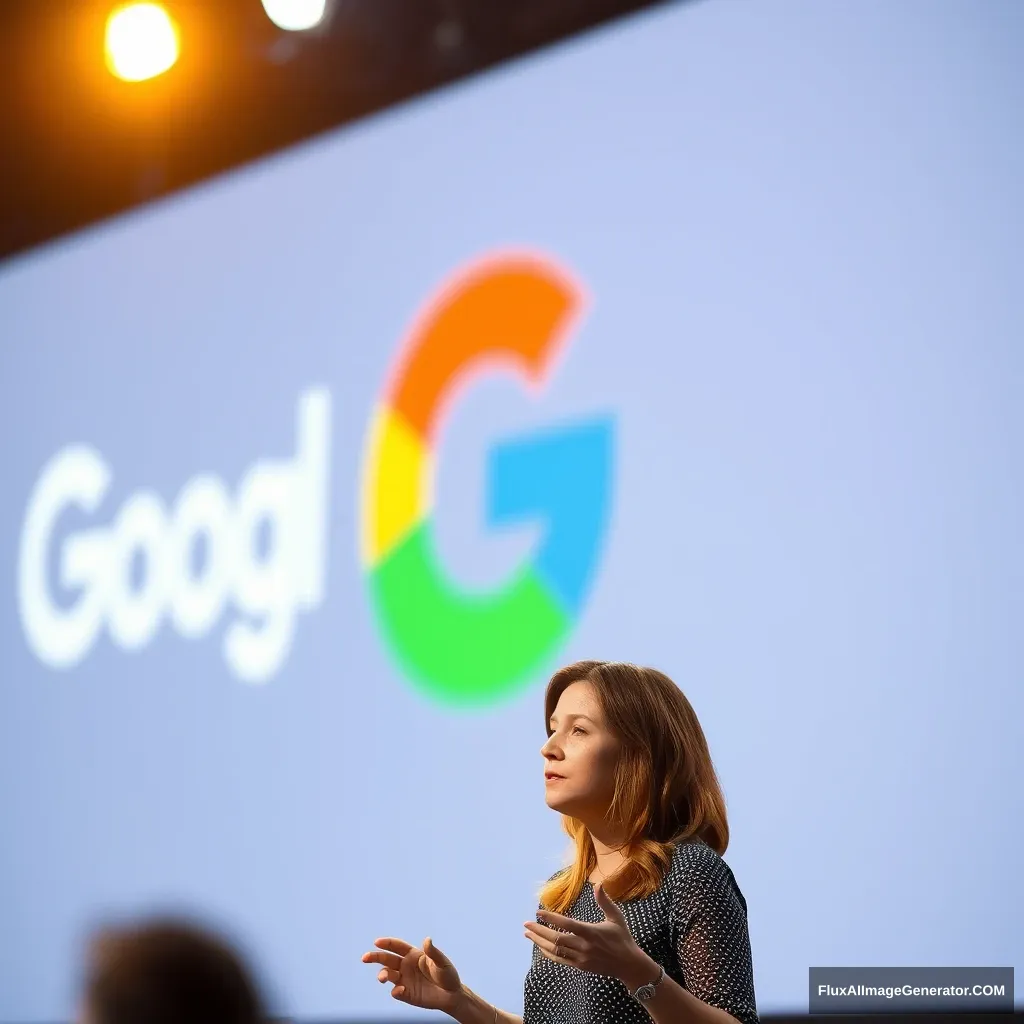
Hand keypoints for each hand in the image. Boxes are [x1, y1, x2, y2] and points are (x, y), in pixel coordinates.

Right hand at [361, 935, 462, 1011]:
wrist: (451, 995)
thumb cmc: (447, 975)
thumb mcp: (442, 962)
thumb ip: (433, 952)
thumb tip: (427, 940)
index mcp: (413, 954)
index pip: (397, 946)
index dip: (387, 943)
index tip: (376, 942)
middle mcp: (406, 966)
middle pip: (387, 959)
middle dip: (375, 957)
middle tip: (365, 958)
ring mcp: (405, 980)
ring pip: (388, 975)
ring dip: (383, 975)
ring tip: (382, 978)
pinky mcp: (406, 994)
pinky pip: (396, 991)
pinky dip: (395, 990)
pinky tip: (400, 989)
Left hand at [524, 882, 653, 985]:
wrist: (629, 965)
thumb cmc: (622, 938)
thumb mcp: (616, 918)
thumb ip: (605, 902)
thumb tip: (598, 884)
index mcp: (591, 933)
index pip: (567, 924)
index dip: (551, 919)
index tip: (538, 912)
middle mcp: (584, 946)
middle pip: (556, 939)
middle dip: (539, 931)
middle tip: (526, 924)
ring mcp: (581, 958)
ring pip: (555, 951)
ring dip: (539, 942)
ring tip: (528, 934)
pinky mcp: (580, 966)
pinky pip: (560, 959)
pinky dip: (548, 952)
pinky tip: (540, 945)